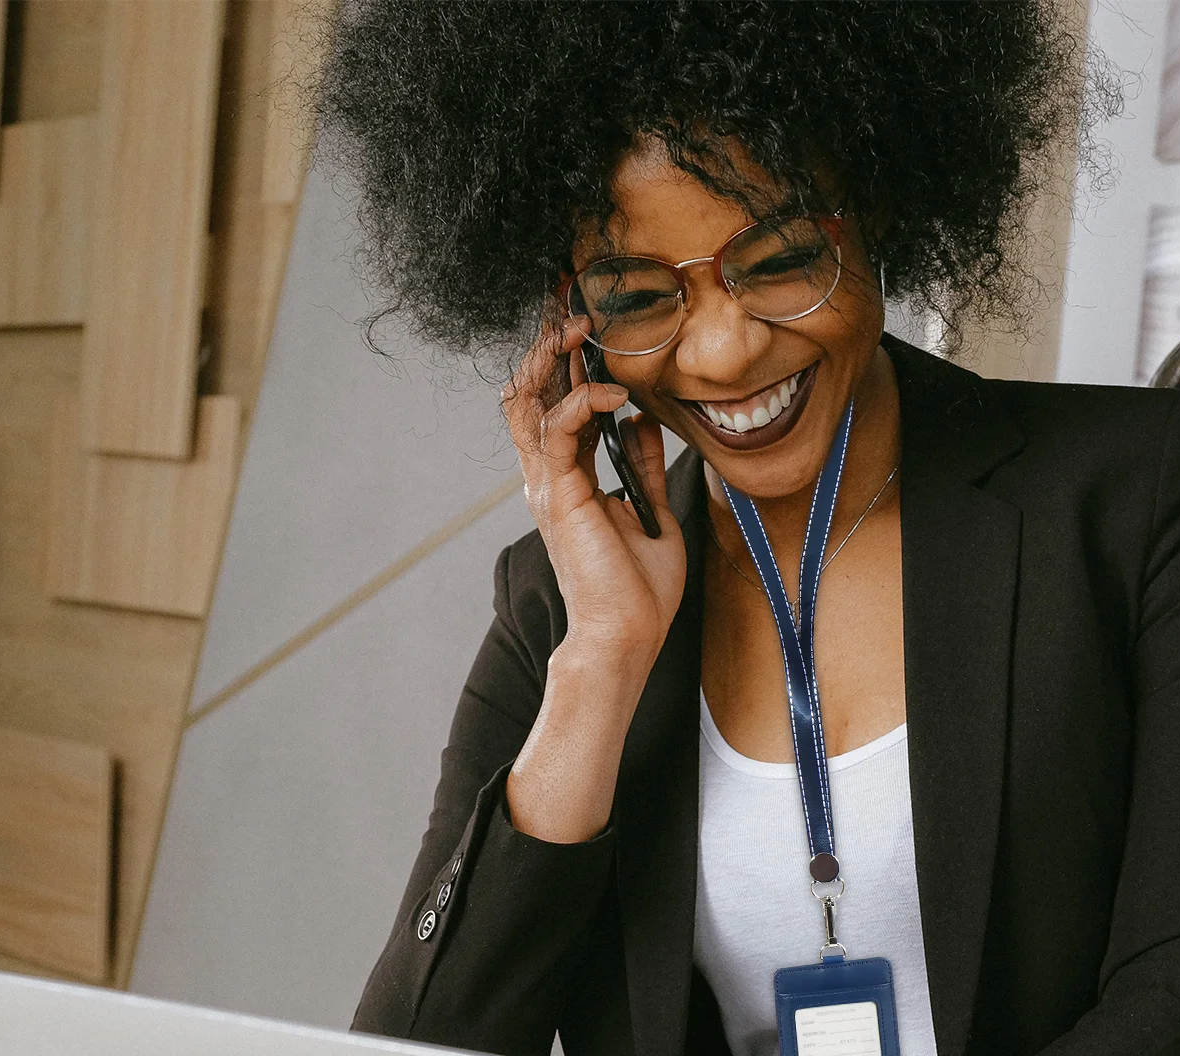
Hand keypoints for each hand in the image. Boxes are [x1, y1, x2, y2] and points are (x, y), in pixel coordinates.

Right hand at [499, 315, 688, 842]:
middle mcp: (547, 475)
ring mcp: (547, 484)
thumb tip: (645, 420)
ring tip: (583, 325)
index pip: (553, 401)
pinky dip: (585, 400)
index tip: (582, 314)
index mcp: (566, 478)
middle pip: (528, 389)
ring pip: (528, 400)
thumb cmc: (640, 589)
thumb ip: (642, 464)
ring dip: (554, 356)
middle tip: (568, 296)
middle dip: (545, 339)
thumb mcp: (651, 511)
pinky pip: (559, 429)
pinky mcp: (559, 495)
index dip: (562, 357)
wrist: (628, 635)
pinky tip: (617, 390)